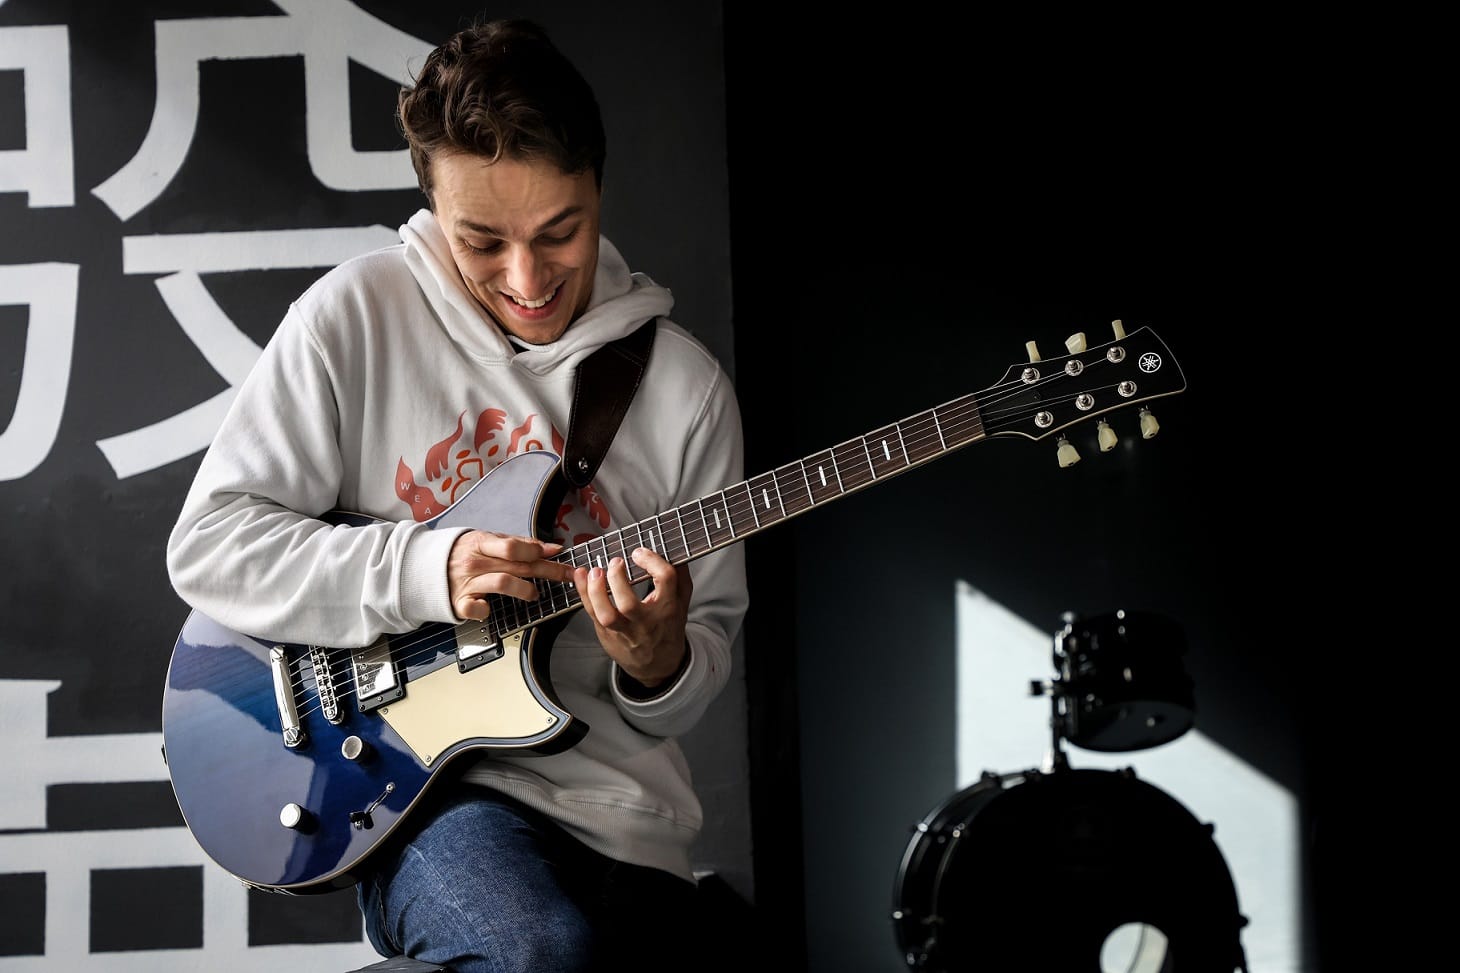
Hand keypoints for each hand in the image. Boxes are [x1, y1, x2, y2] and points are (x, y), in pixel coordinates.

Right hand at [447, 530, 573, 620]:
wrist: (426, 567)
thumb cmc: (463, 553)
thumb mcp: (487, 540)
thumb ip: (517, 544)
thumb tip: (549, 547)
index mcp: (481, 543)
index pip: (514, 547)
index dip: (538, 551)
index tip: (557, 553)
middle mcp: (475, 562)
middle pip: (517, 566)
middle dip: (548, 571)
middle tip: (566, 575)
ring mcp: (467, 583)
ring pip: (503, 584)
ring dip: (525, 590)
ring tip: (534, 594)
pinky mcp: (459, 603)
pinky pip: (476, 609)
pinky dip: (486, 610)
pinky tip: (491, 608)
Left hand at [573, 547, 690, 687]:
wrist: (657, 666)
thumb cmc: (667, 629)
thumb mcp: (681, 603)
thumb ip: (680, 577)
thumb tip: (673, 551)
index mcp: (667, 609)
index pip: (665, 580)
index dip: (652, 561)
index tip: (639, 553)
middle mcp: (645, 622)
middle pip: (628, 603)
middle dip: (617, 579)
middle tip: (616, 562)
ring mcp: (624, 631)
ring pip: (606, 615)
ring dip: (595, 591)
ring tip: (594, 571)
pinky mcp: (608, 634)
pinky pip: (592, 614)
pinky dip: (584, 594)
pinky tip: (581, 577)